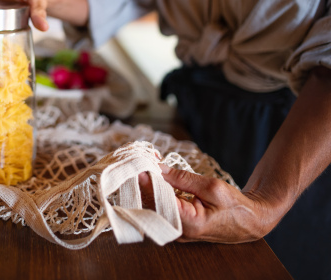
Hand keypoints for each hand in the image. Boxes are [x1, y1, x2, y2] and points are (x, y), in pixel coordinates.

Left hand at [156, 164, 278, 242]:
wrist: (250, 222)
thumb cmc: (235, 205)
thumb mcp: (211, 187)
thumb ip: (183, 179)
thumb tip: (158, 168)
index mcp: (189, 224)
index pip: (158, 201)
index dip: (147, 182)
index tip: (140, 165)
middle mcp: (178, 231)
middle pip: (152, 204)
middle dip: (147, 180)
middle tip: (144, 159)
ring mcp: (176, 230)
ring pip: (154, 205)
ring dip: (151, 183)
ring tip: (150, 163)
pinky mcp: (177, 225)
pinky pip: (162, 206)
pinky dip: (158, 190)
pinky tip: (157, 174)